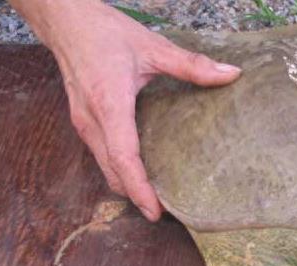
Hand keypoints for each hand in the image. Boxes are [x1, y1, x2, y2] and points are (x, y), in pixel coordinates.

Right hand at [10, 0, 240, 219]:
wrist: (65, 22)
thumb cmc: (104, 33)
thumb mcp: (153, 47)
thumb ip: (192, 64)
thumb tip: (231, 74)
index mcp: (110, 104)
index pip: (124, 157)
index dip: (139, 188)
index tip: (155, 211)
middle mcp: (92, 121)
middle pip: (113, 171)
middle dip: (136, 196)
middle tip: (165, 212)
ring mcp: (83, 123)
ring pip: (104, 167)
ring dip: (126, 185)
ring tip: (154, 197)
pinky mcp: (83, 121)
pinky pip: (100, 155)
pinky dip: (118, 169)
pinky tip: (139, 169)